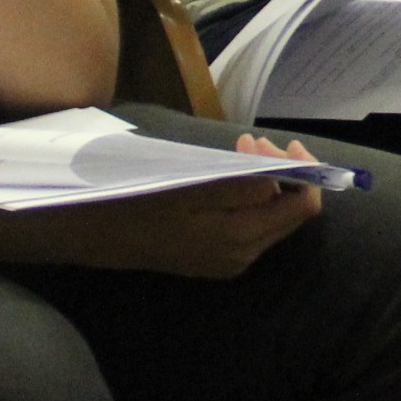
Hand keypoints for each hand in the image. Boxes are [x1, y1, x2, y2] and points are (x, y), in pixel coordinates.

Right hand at [88, 135, 324, 276]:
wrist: (95, 233)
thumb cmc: (139, 201)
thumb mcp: (190, 185)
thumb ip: (242, 184)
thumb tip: (284, 176)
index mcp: (240, 240)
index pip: (302, 208)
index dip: (304, 171)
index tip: (281, 142)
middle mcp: (243, 257)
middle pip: (291, 214)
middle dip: (285, 173)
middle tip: (254, 141)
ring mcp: (230, 260)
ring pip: (272, 217)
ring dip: (268, 182)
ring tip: (243, 150)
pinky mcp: (217, 256)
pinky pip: (251, 224)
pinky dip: (251, 196)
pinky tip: (231, 175)